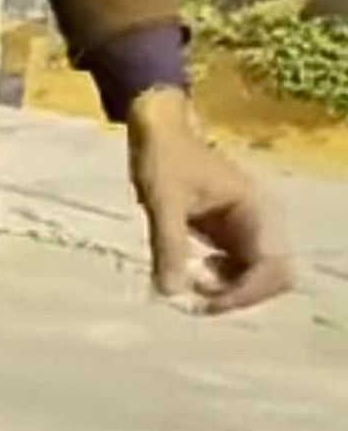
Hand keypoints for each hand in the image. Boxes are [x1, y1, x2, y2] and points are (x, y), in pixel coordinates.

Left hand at [128, 87, 291, 313]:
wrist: (158, 128)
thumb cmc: (163, 158)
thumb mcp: (163, 202)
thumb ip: (168, 246)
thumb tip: (170, 293)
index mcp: (255, 211)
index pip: (271, 268)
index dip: (243, 294)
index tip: (205, 303)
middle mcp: (258, 221)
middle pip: (269, 277)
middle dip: (236, 295)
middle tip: (195, 297)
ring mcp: (243, 227)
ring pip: (251, 275)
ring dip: (225, 288)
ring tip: (187, 281)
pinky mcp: (225, 231)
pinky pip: (232, 266)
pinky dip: (214, 278)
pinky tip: (186, 271)